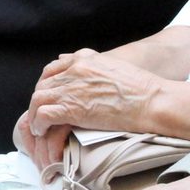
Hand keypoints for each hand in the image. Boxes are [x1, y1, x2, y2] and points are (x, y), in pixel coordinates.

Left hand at [23, 49, 163, 166]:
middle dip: (39, 99)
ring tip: (37, 125)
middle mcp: (74, 70)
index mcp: (84, 59)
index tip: (48, 95)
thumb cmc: (144, 89)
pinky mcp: (72, 108)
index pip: (53, 69)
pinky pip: (43, 115)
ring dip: (35, 113)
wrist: (154, 101)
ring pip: (38, 99)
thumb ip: (94, 65)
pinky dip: (38, 123)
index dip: (47, 83)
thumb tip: (79, 63)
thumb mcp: (114, 65)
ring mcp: (71, 88)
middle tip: (40, 112)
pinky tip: (40, 131)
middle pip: (43, 84)